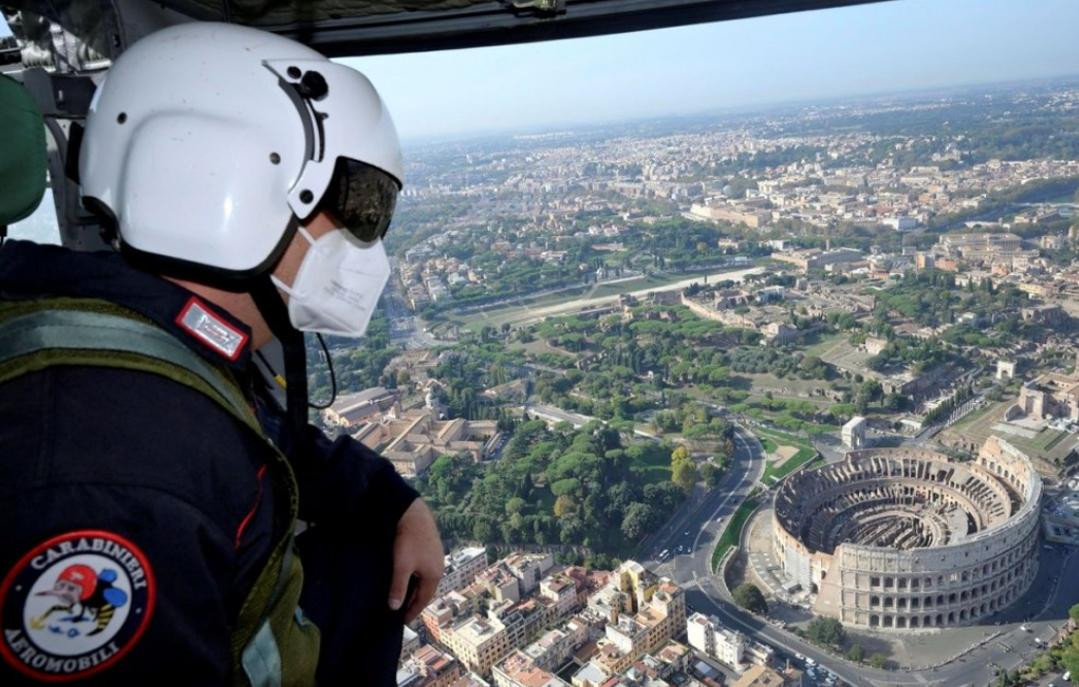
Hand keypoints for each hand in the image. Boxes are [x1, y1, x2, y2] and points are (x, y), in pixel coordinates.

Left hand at [388, 499, 443, 622]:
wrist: (413, 513)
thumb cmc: (408, 540)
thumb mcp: (402, 566)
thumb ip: (398, 587)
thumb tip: (395, 607)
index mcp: (434, 575)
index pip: (423, 600)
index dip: (412, 611)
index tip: (403, 621)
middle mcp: (439, 567)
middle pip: (426, 590)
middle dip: (414, 601)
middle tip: (402, 611)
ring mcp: (436, 556)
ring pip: (425, 579)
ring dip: (415, 588)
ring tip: (404, 595)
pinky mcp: (431, 547)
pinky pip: (424, 568)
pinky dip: (416, 577)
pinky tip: (408, 575)